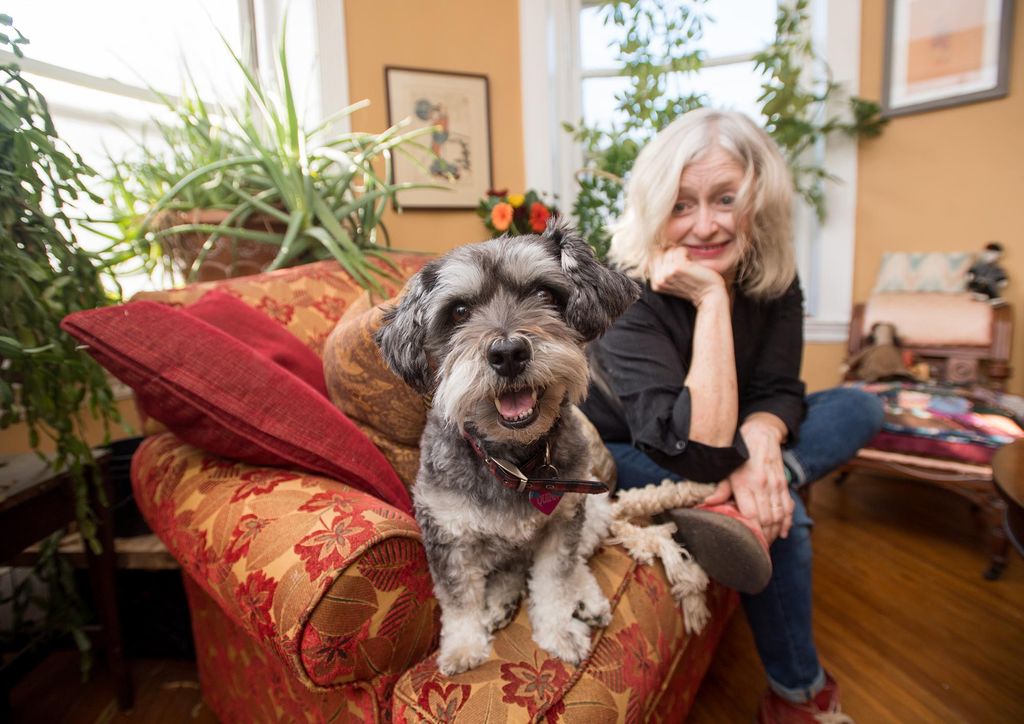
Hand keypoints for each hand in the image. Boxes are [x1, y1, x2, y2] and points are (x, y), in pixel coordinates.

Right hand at [649, 246, 725, 306]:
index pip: (652, 257)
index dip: (665, 255)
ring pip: (669, 250)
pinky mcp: (677, 268)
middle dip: (672, 253)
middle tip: (684, 264)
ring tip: (688, 265)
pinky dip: (686, 252)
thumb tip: (657, 247)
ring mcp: (666, 274)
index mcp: (655, 283)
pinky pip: (678, 250)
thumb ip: (662, 267)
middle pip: (658, 252)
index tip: (677, 264)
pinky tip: (691, 262)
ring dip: (681, 253)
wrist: (709, 295)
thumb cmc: (695, 284)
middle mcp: (658, 280)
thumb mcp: (674, 278)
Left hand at [703, 417, 792, 541]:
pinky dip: (787, 523)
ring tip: (766, 543)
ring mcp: (776, 487)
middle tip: (756, 548)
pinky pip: (789, 508)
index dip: (752, 532)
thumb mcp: (726, 469)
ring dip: (774, 533)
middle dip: (763, 537)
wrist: (761, 434)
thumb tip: (707, 503)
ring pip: (779, 517)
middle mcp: (763, 486)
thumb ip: (720, 489)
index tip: (748, 542)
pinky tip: (782, 533)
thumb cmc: (740, 454)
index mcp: (746, 484)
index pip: (752, 516)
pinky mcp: (784, 486)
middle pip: (767, 520)